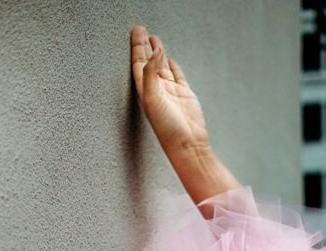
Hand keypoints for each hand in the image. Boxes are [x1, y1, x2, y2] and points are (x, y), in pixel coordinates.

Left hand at [130, 25, 209, 155]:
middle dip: (144, 46)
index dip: (137, 47)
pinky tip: (170, 60)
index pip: (138, 63)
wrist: (188, 145)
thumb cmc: (167, 129)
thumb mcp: (153, 98)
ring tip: (154, 38)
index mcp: (145, 91)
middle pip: (148, 62)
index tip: (137, 32)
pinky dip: (173, 66)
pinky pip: (177, 76)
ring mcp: (171, 92)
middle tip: (141, 30)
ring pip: (162, 66)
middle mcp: (157, 90)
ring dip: (157, 52)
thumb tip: (155, 50)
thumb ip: (152, 72)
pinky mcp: (184, 95)